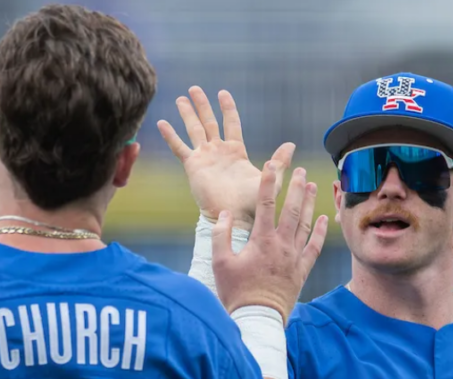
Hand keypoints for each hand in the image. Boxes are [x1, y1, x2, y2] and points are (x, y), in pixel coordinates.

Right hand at [158, 87, 295, 228]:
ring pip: (194, 129)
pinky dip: (170, 136)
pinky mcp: (193, 166)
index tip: (222, 92)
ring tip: (180, 99)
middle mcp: (218, 151)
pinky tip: (161, 123)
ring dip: (187, 114)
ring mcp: (204, 157)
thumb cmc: (253, 202)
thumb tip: (291, 144)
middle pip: (208, 121)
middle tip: (194, 89)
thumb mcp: (270, 178)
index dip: (227, 108)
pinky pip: (179, 147)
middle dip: (202, 105)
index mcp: (236, 151)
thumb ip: (279, 161)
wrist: (233, 215)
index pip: (231, 123)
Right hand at [212, 162, 327, 323]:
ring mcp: (294, 258)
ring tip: (313, 186)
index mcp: (261, 241)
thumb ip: (221, 235)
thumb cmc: (236, 292)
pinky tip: (324, 219)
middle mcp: (281, 245)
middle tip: (301, 170)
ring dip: (310, 203)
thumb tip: (226, 213)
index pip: (265, 204)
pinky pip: (315, 247)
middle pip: (292, 210)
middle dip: (297, 188)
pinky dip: (321, 232)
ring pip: (306, 224)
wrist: (258, 319)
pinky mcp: (302, 271)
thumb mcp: (220, 263)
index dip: (269, 183)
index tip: (272, 165)